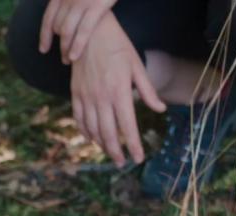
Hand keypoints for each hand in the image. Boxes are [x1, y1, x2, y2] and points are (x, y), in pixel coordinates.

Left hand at [39, 0, 115, 62]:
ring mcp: (81, 1)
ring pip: (66, 31)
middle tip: (63, 59)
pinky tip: (75, 56)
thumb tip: (65, 17)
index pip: (48, 17)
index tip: (43, 50)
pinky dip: (77, 45)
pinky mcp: (96, 6)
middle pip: (58, 26)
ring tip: (68, 60)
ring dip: (65, 48)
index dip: (44, 35)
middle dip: (59, 45)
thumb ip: (69, 1)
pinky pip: (83, 30)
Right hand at [71, 12, 165, 166]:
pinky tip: (93, 139)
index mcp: (119, 92)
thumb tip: (160, 109)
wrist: (89, 32)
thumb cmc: (117, 46)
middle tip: (123, 163)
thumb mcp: (136, 65)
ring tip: (111, 154)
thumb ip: (147, 91)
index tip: (139, 159)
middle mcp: (101, 98)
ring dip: (102, 145)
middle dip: (117, 152)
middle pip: (109, 134)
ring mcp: (86, 97)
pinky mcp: (76, 94)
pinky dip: (86, 132)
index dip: (134, 145)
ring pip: (93, 130)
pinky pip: (79, 119)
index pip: (128, 126)